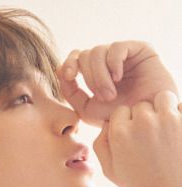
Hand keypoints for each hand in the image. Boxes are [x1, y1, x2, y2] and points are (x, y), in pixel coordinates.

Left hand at [56, 41, 178, 126]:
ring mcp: (121, 55)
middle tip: (103, 98)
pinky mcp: (138, 49)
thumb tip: (59, 70)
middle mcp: (106, 62)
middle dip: (89, 78)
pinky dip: (113, 64)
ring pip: (97, 52)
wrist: (143, 122)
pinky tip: (119, 78)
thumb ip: (70, 92)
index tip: (68, 76)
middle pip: (84, 55)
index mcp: (93, 74)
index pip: (75, 58)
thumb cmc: (116, 118)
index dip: (68, 63)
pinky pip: (116, 48)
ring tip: (111, 95)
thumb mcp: (86, 109)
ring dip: (100, 76)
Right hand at [93, 90, 181, 186]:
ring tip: (167, 128)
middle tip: (151, 138)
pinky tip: (179, 131)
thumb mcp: (110, 172)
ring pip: (163, 98)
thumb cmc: (142, 186)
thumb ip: (101, 145)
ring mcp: (168, 120)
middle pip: (140, 106)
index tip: (132, 139)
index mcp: (120, 133)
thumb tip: (106, 124)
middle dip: (144, 117)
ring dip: (164, 108)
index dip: (125, 124)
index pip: (120, 112)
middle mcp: (142, 122)